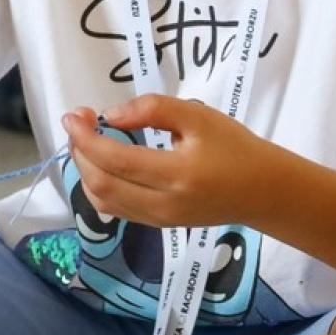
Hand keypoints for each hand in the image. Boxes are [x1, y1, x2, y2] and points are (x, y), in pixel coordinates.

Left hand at [61, 95, 276, 228]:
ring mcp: (158, 219)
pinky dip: (98, 185)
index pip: (114, 160)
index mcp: (176, 174)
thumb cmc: (234, 147)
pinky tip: (101, 163)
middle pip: (100, 183)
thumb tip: (112, 115)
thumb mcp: (198, 116)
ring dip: (84, 169)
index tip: (73, 114)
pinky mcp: (157, 224)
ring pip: (102, 201)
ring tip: (86, 140)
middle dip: (80, 152)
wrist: (261, 190)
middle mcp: (162, 204)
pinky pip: (115, 209)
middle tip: (79, 121)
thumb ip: (154, 110)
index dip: (85, 137)